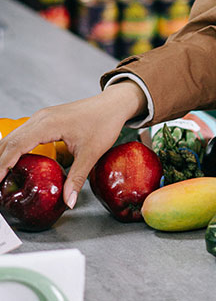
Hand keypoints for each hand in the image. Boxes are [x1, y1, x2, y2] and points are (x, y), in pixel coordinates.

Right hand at [0, 81, 147, 208]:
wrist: (114, 104)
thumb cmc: (104, 122)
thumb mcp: (91, 152)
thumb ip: (77, 178)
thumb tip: (68, 201)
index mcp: (48, 124)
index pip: (15, 146)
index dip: (2, 165)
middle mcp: (41, 118)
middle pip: (8, 141)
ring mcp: (42, 117)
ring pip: (13, 136)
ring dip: (4, 155)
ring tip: (2, 176)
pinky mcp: (45, 119)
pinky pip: (22, 133)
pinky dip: (13, 148)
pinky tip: (14, 162)